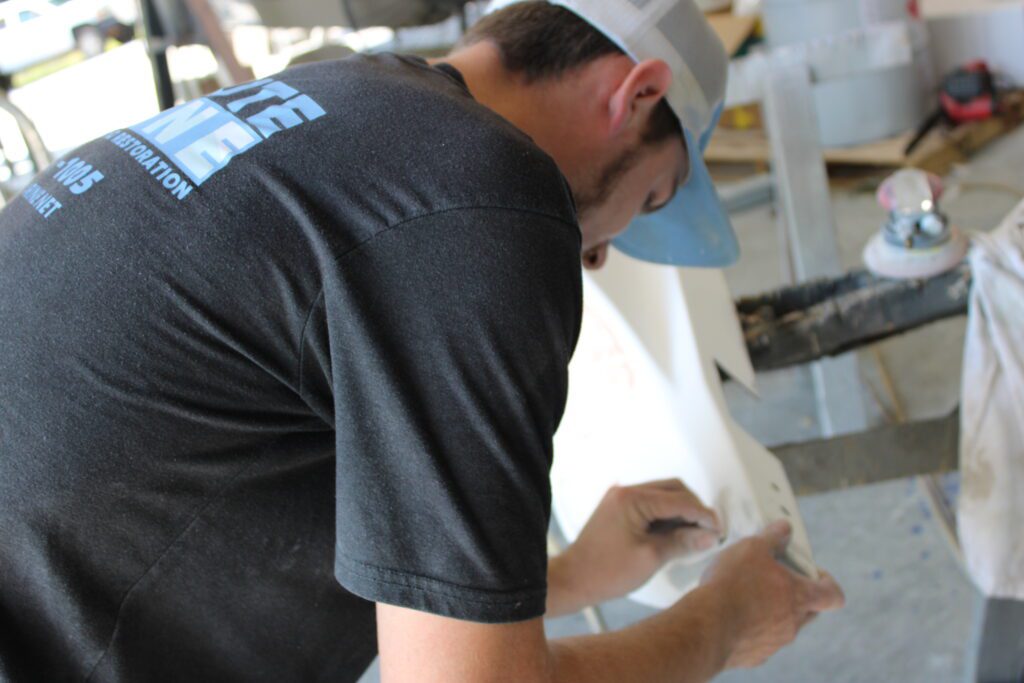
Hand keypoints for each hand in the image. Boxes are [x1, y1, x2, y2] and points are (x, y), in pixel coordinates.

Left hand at [549, 479, 720, 614]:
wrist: (574, 579)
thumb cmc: (607, 571)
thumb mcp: (651, 558)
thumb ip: (683, 542)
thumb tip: (710, 536)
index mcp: (632, 500)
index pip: (679, 500)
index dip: (703, 515)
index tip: (719, 530)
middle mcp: (626, 492)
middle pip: (673, 489)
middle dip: (695, 508)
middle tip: (710, 531)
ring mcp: (621, 498)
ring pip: (664, 495)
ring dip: (682, 510)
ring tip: (697, 534)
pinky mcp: (620, 507)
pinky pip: (652, 504)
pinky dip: (667, 515)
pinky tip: (678, 532)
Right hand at [699, 520, 844, 668]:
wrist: (706, 625)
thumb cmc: (733, 584)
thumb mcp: (752, 548)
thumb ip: (772, 537)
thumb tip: (784, 528)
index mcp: (799, 597)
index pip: (833, 595)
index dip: (828, 583)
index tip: (813, 574)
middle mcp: (792, 624)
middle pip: (809, 611)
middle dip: (797, 595)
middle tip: (775, 580)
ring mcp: (774, 643)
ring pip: (782, 626)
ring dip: (771, 612)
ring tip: (745, 595)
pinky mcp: (754, 656)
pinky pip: (760, 640)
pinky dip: (751, 628)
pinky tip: (731, 615)